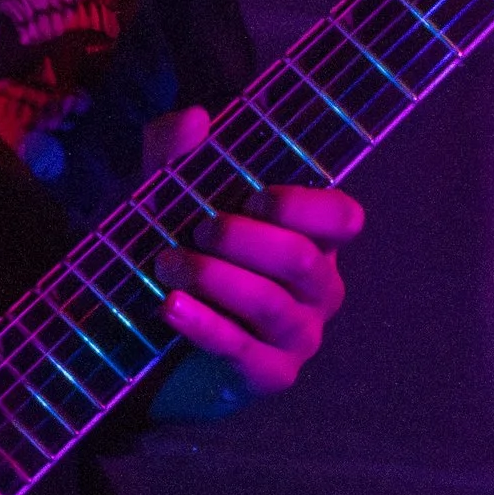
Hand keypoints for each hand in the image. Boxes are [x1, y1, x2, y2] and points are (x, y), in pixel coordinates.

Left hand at [142, 105, 361, 401]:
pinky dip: (204, 325)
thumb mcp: (169, 199)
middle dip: (243, 239)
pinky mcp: (269, 375)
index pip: (343, 218)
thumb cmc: (180, 257)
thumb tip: (197, 119)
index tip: (255, 196)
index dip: (306, 205)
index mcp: (311, 238)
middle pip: (302, 259)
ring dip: (216, 278)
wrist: (150, 342)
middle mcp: (317, 288)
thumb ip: (177, 154)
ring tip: (166, 264)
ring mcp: (299, 335)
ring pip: (272, 303)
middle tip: (196, 230)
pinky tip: (170, 307)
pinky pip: (243, 350)